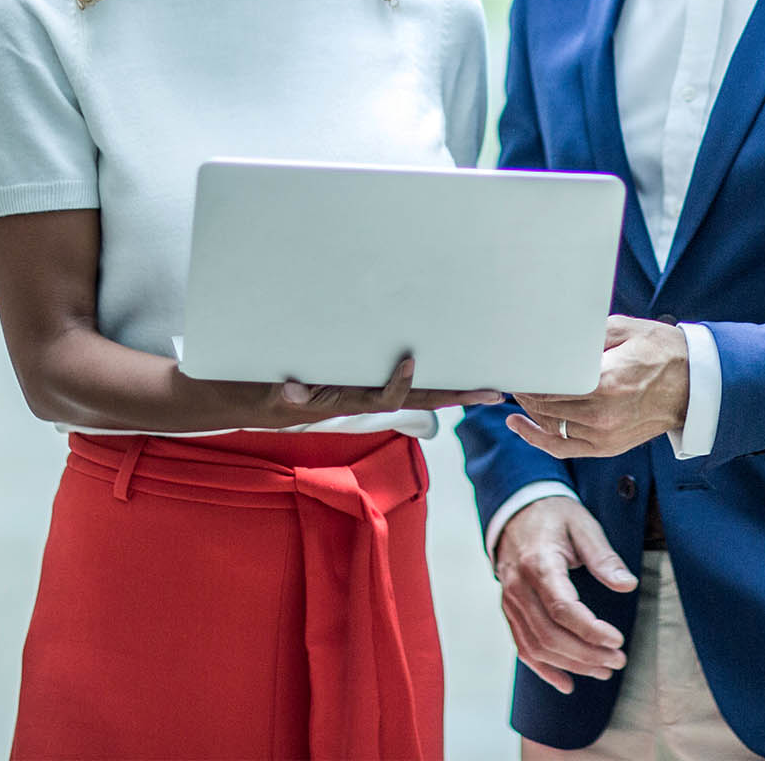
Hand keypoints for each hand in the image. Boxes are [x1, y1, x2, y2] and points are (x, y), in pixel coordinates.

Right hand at [275, 355, 500, 423]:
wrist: (270, 405)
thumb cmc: (276, 396)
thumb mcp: (279, 395)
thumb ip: (288, 394)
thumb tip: (292, 390)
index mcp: (352, 402)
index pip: (385, 399)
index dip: (398, 384)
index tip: (410, 360)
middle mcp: (371, 401)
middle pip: (422, 400)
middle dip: (458, 397)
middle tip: (495, 394)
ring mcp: (374, 396)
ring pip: (422, 395)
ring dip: (456, 392)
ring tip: (488, 389)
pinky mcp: (372, 388)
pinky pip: (410, 389)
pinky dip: (435, 385)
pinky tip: (454, 379)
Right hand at [495, 497, 636, 693]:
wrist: (517, 508)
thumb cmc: (555, 515)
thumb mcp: (583, 525)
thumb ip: (603, 556)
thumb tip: (627, 584)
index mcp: (539, 562)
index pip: (562, 607)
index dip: (590, 630)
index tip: (617, 641)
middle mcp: (519, 585)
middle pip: (549, 633)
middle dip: (586, 654)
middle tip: (618, 660)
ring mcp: (510, 600)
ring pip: (537, 645)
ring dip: (571, 664)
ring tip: (603, 670)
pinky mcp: (509, 609)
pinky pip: (522, 646)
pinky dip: (543, 669)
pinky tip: (567, 682)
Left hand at [509, 316, 689, 458]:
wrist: (694, 385)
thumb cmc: (660, 351)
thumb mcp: (623, 329)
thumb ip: (584, 336)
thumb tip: (550, 337)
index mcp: (605, 382)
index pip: (549, 385)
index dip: (526, 377)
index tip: (515, 365)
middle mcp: (602, 414)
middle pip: (545, 406)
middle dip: (525, 390)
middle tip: (513, 374)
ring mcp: (604, 435)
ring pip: (550, 426)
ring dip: (530, 409)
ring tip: (519, 391)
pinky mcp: (607, 447)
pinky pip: (562, 446)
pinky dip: (538, 437)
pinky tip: (520, 424)